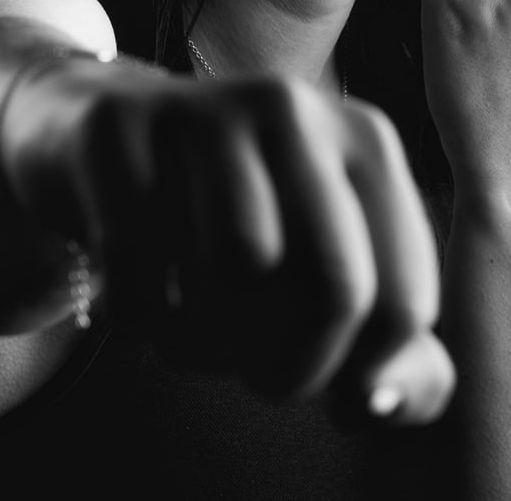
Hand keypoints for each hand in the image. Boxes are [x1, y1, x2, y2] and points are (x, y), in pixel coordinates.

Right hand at [0, 55, 454, 421]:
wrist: (107, 137)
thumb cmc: (240, 224)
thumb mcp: (330, 274)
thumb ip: (398, 358)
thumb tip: (377, 402)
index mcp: (367, 140)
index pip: (403, 302)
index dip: (361, 375)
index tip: (321, 381)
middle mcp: (294, 108)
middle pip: (335, 285)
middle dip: (294, 368)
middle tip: (258, 377)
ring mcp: (203, 109)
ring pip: (233, 270)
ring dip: (205, 343)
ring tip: (190, 330)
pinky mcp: (117, 128)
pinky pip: (138, 266)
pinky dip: (135, 319)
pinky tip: (134, 301)